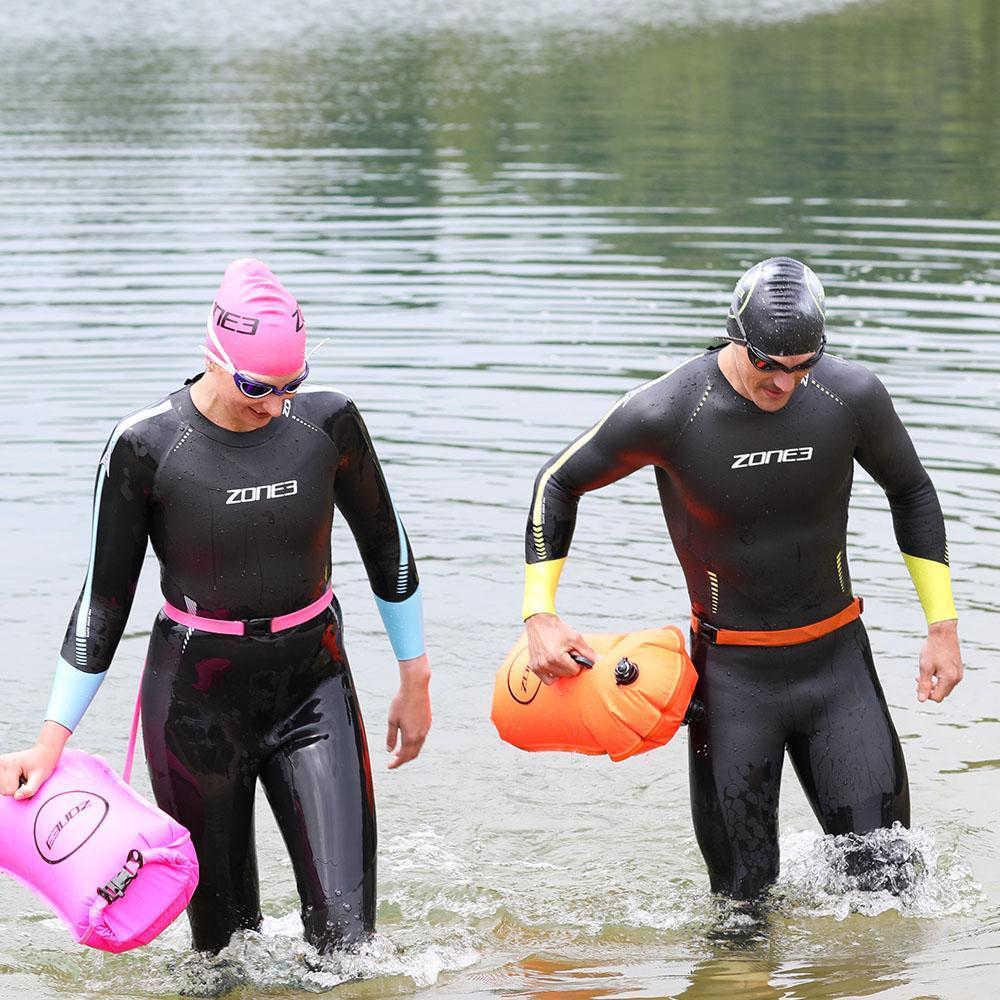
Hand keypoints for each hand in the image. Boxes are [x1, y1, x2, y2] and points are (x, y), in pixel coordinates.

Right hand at [0, 722, 69, 798]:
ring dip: (13, 786)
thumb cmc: (43, 764)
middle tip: (26, 777)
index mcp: (9, 764)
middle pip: (4, 791)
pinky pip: (2, 786)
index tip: (29, 778)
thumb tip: (17, 797)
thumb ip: (30, 789)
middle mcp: (0, 763)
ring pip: (2, 789)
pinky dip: (9, 784)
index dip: (22, 789)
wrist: (43, 753)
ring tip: (21, 775)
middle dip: (16, 788)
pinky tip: (16, 775)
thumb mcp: (40, 778)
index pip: (9, 791)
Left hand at [386, 653, 430, 769]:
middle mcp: (420, 735)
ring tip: (398, 751)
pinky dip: (414, 744)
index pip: (403, 756)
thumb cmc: (401, 702)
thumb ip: (391, 737)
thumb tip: (389, 750)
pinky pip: (421, 738)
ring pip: (418, 747)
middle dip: (403, 759)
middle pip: (413, 754)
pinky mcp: (428, 722)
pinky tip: (407, 738)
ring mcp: (426, 728)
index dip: (396, 763)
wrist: (416, 687)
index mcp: (411, 736)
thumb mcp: (392, 720)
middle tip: (394, 761)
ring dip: (409, 751)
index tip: (389, 766)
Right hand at [524, 612, 596, 685]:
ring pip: (558, 678)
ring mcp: (539, 666)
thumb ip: (587, 652)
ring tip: (559, 657)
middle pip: (567, 675)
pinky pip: (547, 680)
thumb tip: (598, 661)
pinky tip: (554, 664)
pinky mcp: (534, 667)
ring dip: (561, 670)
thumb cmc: (557, 629)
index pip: (575, 671)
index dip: (577, 662)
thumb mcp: (575, 637)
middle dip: (569, 665)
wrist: (539, 621)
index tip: (574, 654)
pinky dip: (552, 675)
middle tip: (566, 653)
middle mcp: (546, 664)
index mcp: (557, 657)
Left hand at [916, 619, 962, 702]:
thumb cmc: (932, 649)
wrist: (943, 633)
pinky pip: (948, 679)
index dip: (926, 695)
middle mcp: (957, 678)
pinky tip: (930, 670)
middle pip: (942, 693)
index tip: (917, 686)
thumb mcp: (925, 667)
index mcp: (949, 679)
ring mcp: (958, 673)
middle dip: (929, 689)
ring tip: (921, 675)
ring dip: (933, 683)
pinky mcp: (957, 668)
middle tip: (918, 680)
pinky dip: (938, 678)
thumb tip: (921, 700)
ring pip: (944, 686)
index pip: (937, 697)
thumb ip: (924, 685)